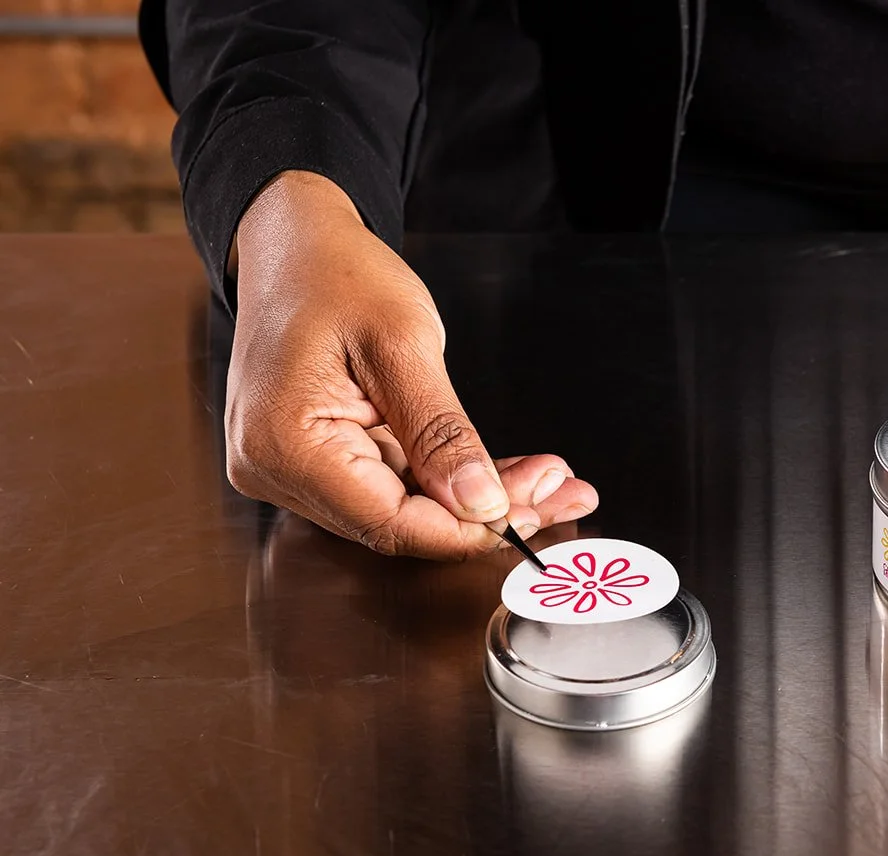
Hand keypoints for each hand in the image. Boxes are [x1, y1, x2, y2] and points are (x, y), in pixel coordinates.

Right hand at [228, 171, 596, 559]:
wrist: (295, 245)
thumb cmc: (335, 274)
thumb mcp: (403, 345)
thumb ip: (442, 433)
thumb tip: (482, 504)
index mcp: (285, 443)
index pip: (389, 522)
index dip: (466, 529)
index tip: (532, 512)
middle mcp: (277, 468)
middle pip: (400, 521)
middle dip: (485, 512)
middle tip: (560, 492)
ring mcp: (293, 468)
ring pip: (403, 508)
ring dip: (476, 499)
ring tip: (545, 477)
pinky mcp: (316, 459)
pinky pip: (392, 484)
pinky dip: (448, 478)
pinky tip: (502, 471)